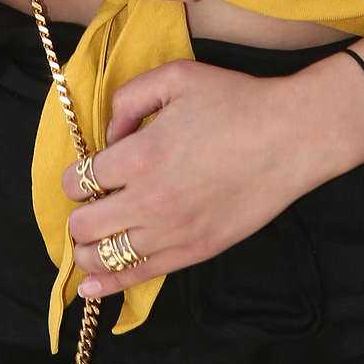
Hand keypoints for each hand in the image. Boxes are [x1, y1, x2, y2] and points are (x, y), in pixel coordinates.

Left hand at [59, 58, 314, 296]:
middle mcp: (149, 200)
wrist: (289, 138)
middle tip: (88, 205)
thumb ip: (130, 98)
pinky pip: (139, 276)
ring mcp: (171, 232)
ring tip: (86, 243)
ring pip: (105, 257)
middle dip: (77, 214)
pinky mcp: (194, 251)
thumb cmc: (235, 101)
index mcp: (140, 155)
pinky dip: (108, 284)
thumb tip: (111, 134)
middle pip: (84, 224)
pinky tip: (91, 287)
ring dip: (87, 250)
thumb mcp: (176, 76)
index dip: (74, 177)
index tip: (86, 172)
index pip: (79, 181)